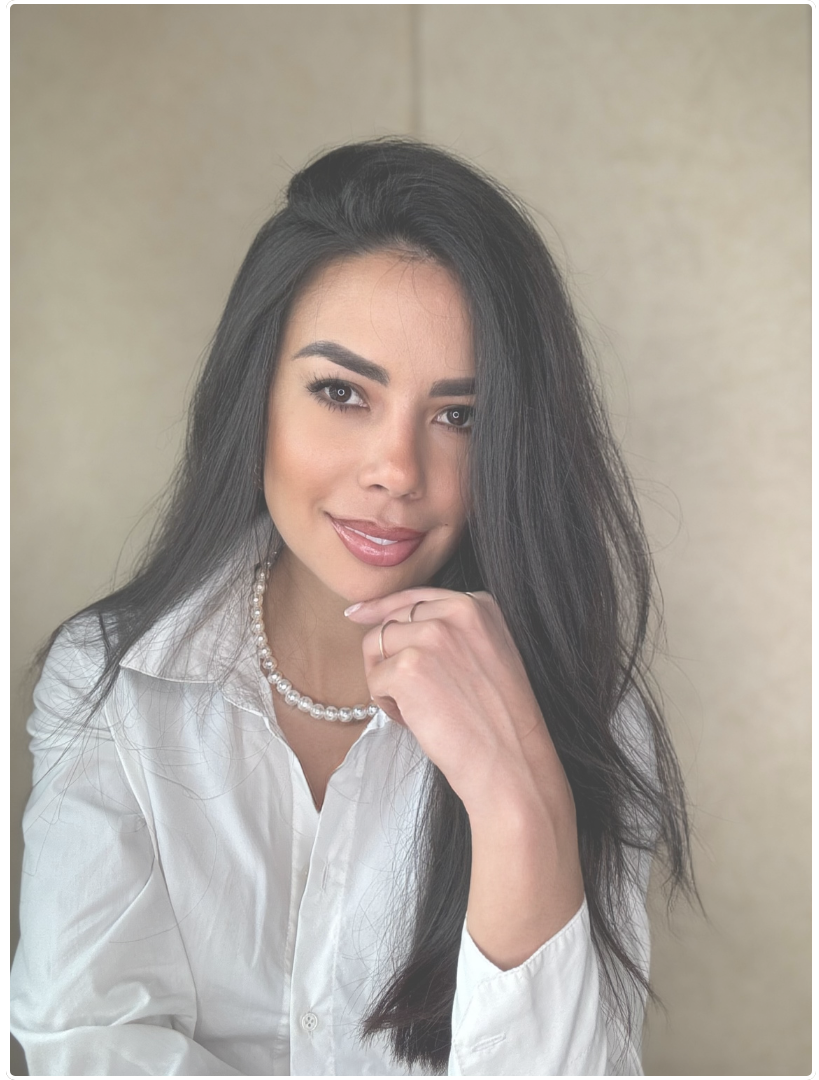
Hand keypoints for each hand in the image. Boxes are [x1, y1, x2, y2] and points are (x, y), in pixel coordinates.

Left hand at [347, 586, 584, 967]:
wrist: (512, 765)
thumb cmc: (498, 721)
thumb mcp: (487, 654)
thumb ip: (450, 629)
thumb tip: (383, 617)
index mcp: (479, 604)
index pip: (416, 596)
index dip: (384, 608)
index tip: (357, 614)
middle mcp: (457, 611)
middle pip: (391, 621)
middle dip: (391, 658)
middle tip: (420, 695)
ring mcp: (432, 636)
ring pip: (375, 647)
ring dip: (387, 681)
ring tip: (422, 708)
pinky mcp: (408, 667)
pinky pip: (374, 680)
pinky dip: (387, 705)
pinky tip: (418, 720)